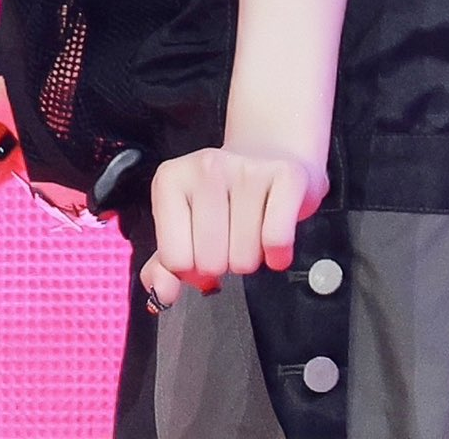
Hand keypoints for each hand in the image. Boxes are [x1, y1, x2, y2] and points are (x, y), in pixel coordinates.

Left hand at [138, 143, 329, 307]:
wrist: (270, 155)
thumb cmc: (224, 199)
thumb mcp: (184, 226)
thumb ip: (165, 265)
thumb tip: (162, 293)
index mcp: (170, 180)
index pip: (175, 261)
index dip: (192, 267)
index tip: (201, 247)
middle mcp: (206, 166)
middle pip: (210, 262)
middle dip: (224, 261)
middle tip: (231, 236)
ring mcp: (246, 168)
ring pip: (244, 258)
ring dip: (251, 257)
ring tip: (252, 230)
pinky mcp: (285, 175)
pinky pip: (276, 240)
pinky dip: (277, 255)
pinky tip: (274, 242)